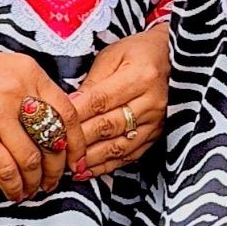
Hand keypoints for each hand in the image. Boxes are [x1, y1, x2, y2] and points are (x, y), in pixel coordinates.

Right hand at [0, 35, 86, 200]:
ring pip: (31, 159)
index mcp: (28, 72)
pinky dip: (13, 186)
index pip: (67, 112)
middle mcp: (17, 91)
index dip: (77, 143)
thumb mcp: (0, 70)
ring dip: (35, 181)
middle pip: (53, 139)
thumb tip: (51, 132)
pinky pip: (5, 169)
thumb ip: (27, 93)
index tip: (76, 161)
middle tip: (53, 181)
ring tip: (32, 190)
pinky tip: (12, 192)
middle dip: (57, 168)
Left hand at [69, 23, 169, 180]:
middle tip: (54, 149)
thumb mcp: (113, 56)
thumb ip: (92, 83)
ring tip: (68, 167)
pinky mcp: (156, 136)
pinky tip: (86, 172)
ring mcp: (156, 123)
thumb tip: (69, 106)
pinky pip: (129, 156)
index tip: (54, 123)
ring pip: (119, 146)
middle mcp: (152, 102)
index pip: (101, 100)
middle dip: (79, 140)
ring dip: (91, 159)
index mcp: (140, 76)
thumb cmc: (138, 53)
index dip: (76, 114)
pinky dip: (106, 166)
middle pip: (109, 126)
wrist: (172, 59)